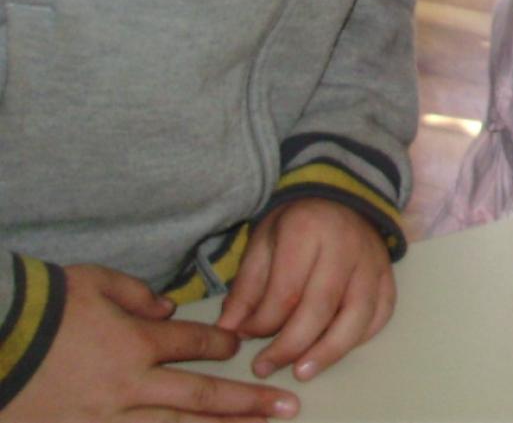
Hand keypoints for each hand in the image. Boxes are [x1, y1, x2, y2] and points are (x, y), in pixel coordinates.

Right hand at [5, 263, 297, 419]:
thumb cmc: (42, 307)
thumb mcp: (95, 283)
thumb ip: (138, 295)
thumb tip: (167, 308)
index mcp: (136, 343)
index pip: (194, 344)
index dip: (221, 344)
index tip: (240, 345)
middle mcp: (130, 386)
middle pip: (201, 397)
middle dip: (249, 403)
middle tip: (289, 409)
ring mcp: (106, 418)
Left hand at [218, 200, 395, 382]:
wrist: (340, 198)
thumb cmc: (296, 224)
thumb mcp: (262, 244)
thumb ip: (246, 288)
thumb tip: (229, 330)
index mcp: (309, 229)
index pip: (286, 291)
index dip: (262, 323)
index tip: (243, 336)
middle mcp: (347, 245)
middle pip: (321, 307)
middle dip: (290, 346)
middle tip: (264, 367)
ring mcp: (373, 261)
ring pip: (358, 316)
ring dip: (328, 351)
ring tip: (302, 371)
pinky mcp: (388, 274)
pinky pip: (381, 313)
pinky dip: (360, 338)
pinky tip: (335, 348)